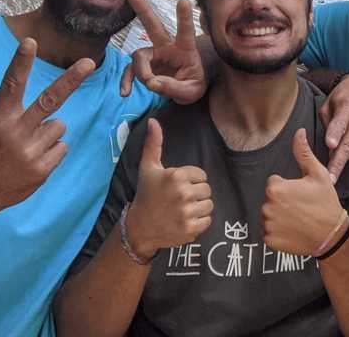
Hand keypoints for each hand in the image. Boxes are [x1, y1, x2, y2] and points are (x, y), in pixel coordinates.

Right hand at [0, 38, 93, 217]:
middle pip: (50, 100)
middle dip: (71, 79)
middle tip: (89, 63)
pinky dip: (51, 151)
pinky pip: (62, 147)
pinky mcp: (42, 169)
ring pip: (59, 126)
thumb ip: (4, 115)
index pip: (12, 84)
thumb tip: (27, 107)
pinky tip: (32, 160)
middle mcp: (15, 132)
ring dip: (48, 133)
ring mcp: (30, 151)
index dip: (21, 62)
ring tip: (27, 147)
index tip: (30, 41)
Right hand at [120, 0, 207, 103]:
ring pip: (139, 55)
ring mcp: (154, 55)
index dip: (184, 17)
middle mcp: (168, 48)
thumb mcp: (191, 92)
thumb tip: (151, 83)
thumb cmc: (192, 87)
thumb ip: (173, 88)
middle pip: (155, 27)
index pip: (185, 32)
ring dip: (141, 70)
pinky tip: (125, 92)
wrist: (185, 92)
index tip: (184, 1)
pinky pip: (131, 70)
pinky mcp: (144, 65)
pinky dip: (127, 80)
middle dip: (144, 11)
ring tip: (149, 84)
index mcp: (186, 49)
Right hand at [125, 119, 212, 258]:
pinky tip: (185, 220)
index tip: (176, 187)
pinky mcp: (191, 229)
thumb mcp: (148, 167)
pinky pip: (208, 220)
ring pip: (209, 205)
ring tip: (183, 209)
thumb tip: (153, 121)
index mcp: (176, 176)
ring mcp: (187, 212)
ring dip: (199, 208)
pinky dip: (199, 222)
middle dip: (196, 194)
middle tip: (180, 199)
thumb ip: (154, 143)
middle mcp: (183, 193)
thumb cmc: (146, 194)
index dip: (191, 180)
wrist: (140, 227)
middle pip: (207, 190)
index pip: (201, 175)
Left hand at [261, 129, 344, 255]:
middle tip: (301, 206)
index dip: (288, 187)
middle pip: (270, 198)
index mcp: (275, 188)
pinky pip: (268, 231)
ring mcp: (267, 225)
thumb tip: (299, 132)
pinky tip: (293, 229)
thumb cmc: (325, 202)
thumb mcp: (318, 174)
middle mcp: (267, 207)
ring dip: (279, 215)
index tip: (301, 194)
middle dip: (282, 200)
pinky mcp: (269, 240)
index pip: (274, 183)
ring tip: (297, 218)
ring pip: (268, 214)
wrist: (331, 234)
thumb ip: (303, 152)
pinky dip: (278, 231)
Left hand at [319, 74, 348, 182]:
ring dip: (345, 160)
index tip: (329, 145)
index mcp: (346, 107)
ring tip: (334, 164)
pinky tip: (348, 156)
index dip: (334, 134)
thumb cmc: (341, 98)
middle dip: (338, 163)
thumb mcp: (328, 105)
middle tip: (328, 179)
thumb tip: (330, 148)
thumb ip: (328, 125)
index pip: (339, 123)